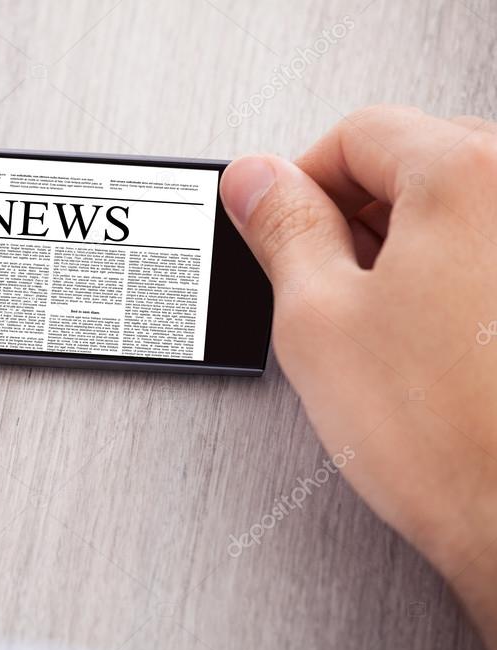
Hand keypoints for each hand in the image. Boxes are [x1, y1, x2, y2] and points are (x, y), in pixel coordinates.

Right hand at [220, 106, 496, 649]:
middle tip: (322, 275)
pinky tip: (431, 331)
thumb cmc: (448, 437)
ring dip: (406, 241)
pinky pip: (493, 245)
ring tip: (379, 317)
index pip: (358, 133)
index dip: (299, 179)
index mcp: (467, 177)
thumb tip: (255, 182)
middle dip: (355, 210)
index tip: (278, 222)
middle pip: (416, 157)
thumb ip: (281, 229)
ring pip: (461, 203)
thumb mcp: (318, 319)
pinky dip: (455, 267)